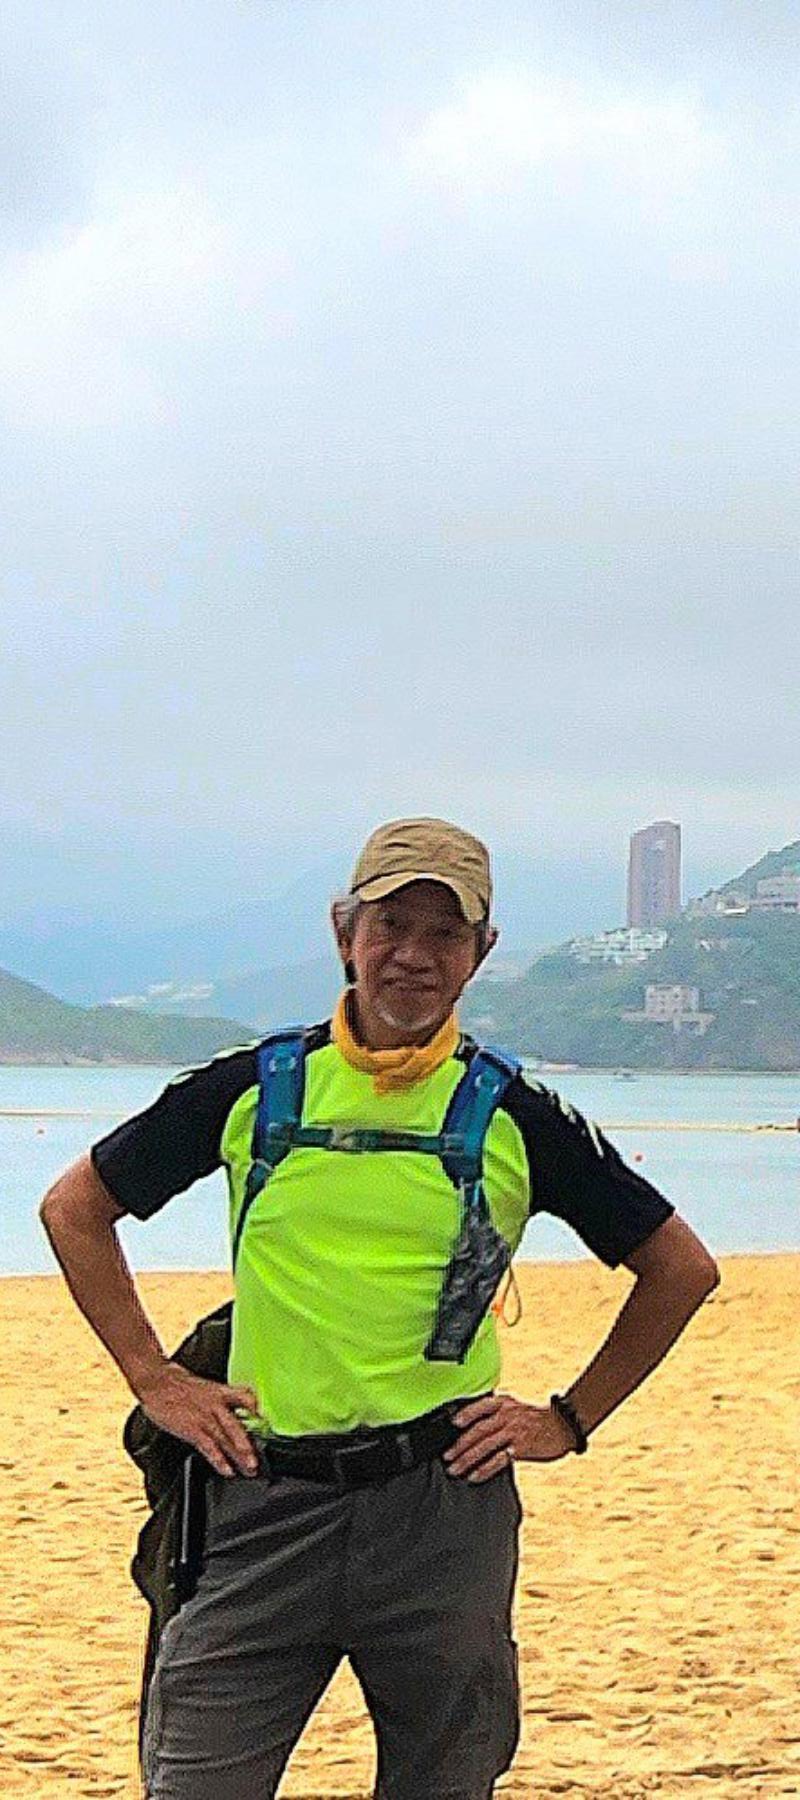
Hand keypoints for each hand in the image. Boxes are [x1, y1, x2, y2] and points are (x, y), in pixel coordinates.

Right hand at [137, 1363, 260, 1478]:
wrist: (157, 1381)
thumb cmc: (180, 1385)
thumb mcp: (206, 1387)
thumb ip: (222, 1399)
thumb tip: (238, 1410)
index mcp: (220, 1392)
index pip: (245, 1396)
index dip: (257, 1407)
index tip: (267, 1420)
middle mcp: (215, 1404)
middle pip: (236, 1425)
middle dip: (249, 1444)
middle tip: (260, 1459)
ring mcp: (204, 1417)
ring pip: (225, 1438)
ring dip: (239, 1456)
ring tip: (249, 1469)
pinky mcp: (191, 1429)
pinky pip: (208, 1447)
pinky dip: (219, 1460)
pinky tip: (227, 1470)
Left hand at [443, 1393, 575, 1482]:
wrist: (563, 1425)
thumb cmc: (535, 1418)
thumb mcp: (514, 1406)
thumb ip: (495, 1412)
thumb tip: (471, 1425)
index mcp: (503, 1402)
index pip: (480, 1406)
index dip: (465, 1414)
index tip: (452, 1424)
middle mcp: (507, 1415)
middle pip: (478, 1430)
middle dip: (460, 1445)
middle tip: (446, 1456)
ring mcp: (514, 1432)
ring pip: (485, 1446)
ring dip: (467, 1459)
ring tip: (455, 1469)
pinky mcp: (521, 1448)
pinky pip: (498, 1459)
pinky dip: (484, 1469)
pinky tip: (474, 1476)